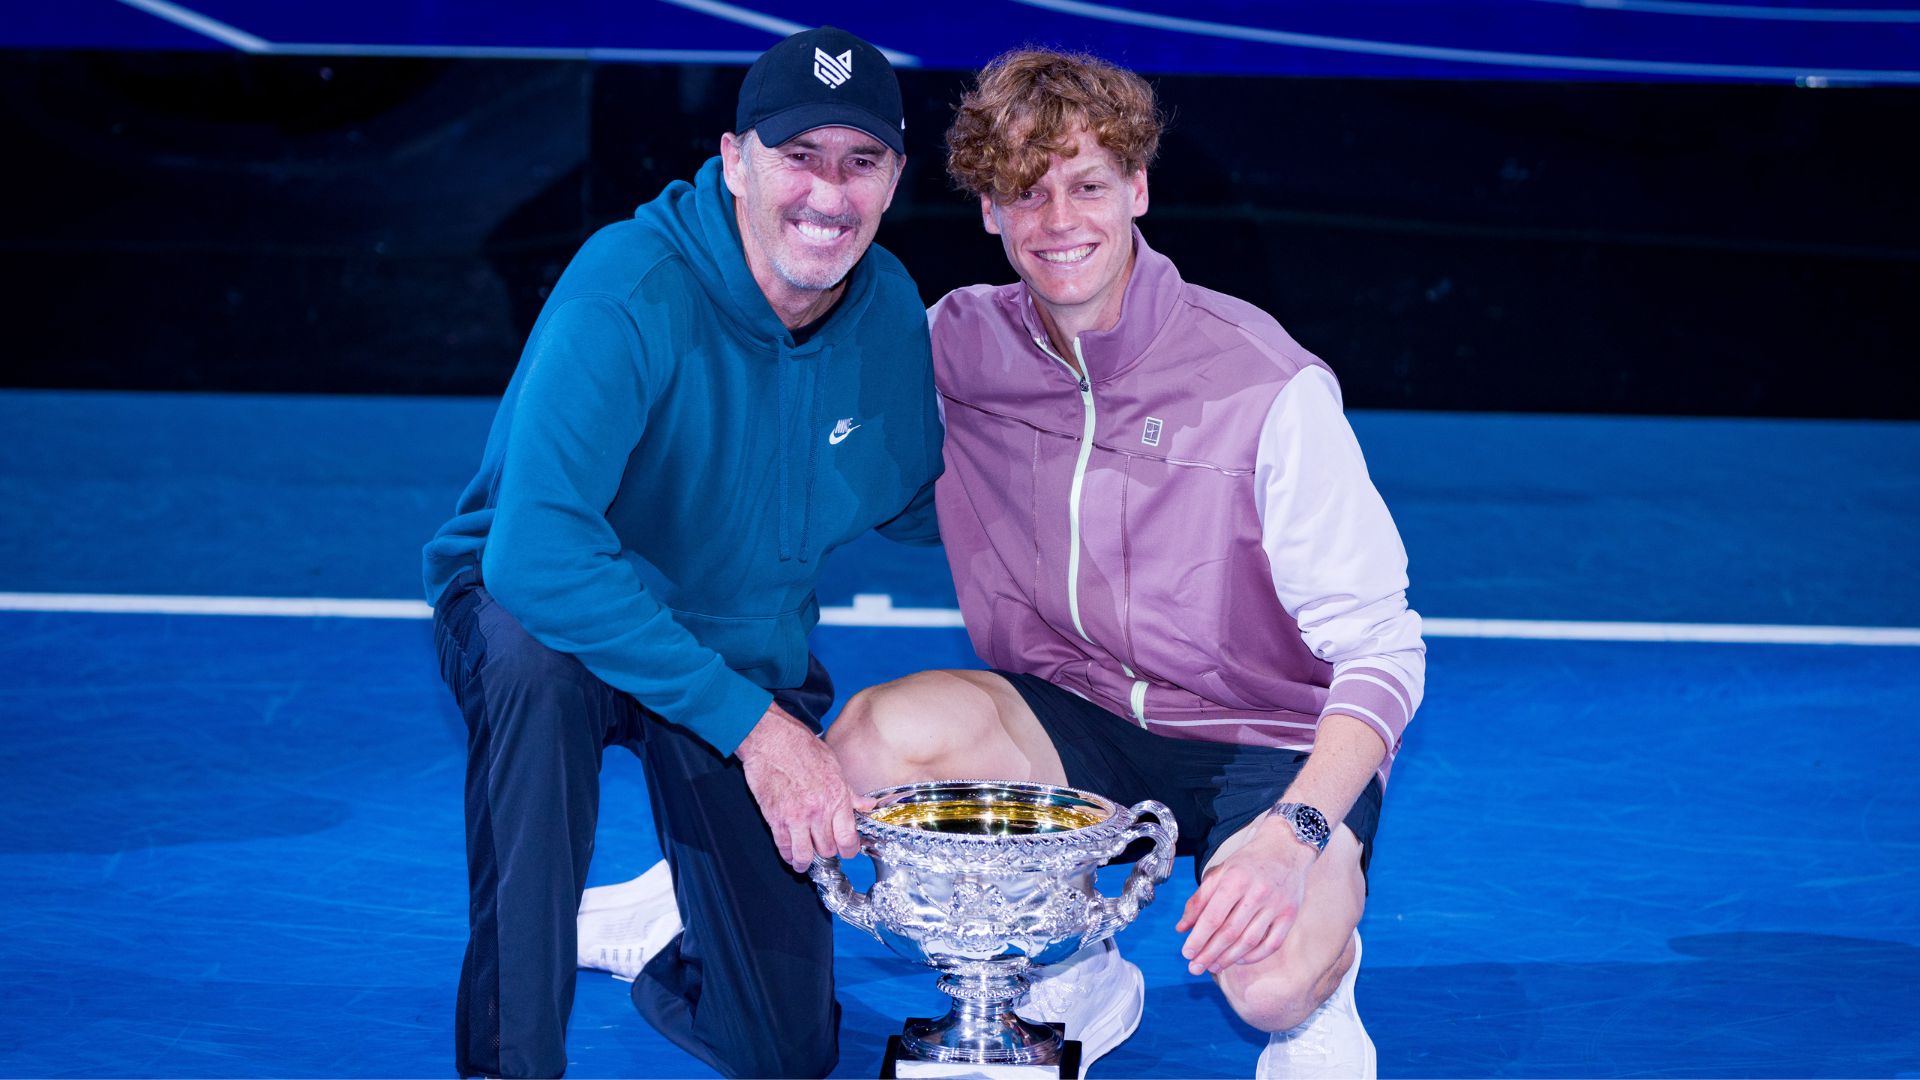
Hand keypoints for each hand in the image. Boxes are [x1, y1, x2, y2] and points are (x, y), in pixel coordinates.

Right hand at [735, 703, 875, 872]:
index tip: (847, 851)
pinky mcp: (775, 818)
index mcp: (836, 798)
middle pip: (828, 849)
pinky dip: (788, 855)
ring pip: (805, 854)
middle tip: (825, 850)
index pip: (848, 838)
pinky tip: (790, 855)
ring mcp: (796, 816)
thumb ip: (850, 792)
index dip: (849, 850)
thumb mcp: (834, 766)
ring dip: (806, 862)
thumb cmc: (802, 748)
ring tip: (806, 862)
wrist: (772, 740)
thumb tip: (867, 805)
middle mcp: (818, 810)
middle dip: (827, 853)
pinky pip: (784, 846)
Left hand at [1175, 819, 1315, 974]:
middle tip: (1195, 968)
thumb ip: (1199, 900)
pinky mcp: (1290, 915)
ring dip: (1229, 958)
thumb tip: (1182, 928)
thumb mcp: (1220, 873)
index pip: (1213, 916)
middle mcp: (1257, 893)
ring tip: (1213, 967)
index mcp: (1235, 880)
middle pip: (1230, 932)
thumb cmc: (1248, 863)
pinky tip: (1238, 960)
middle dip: (1209, 953)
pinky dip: (1254, 956)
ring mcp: (1276, 906)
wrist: (1286, 849)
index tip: (1186, 953)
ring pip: (1250, 941)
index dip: (1199, 938)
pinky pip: (1272, 944)